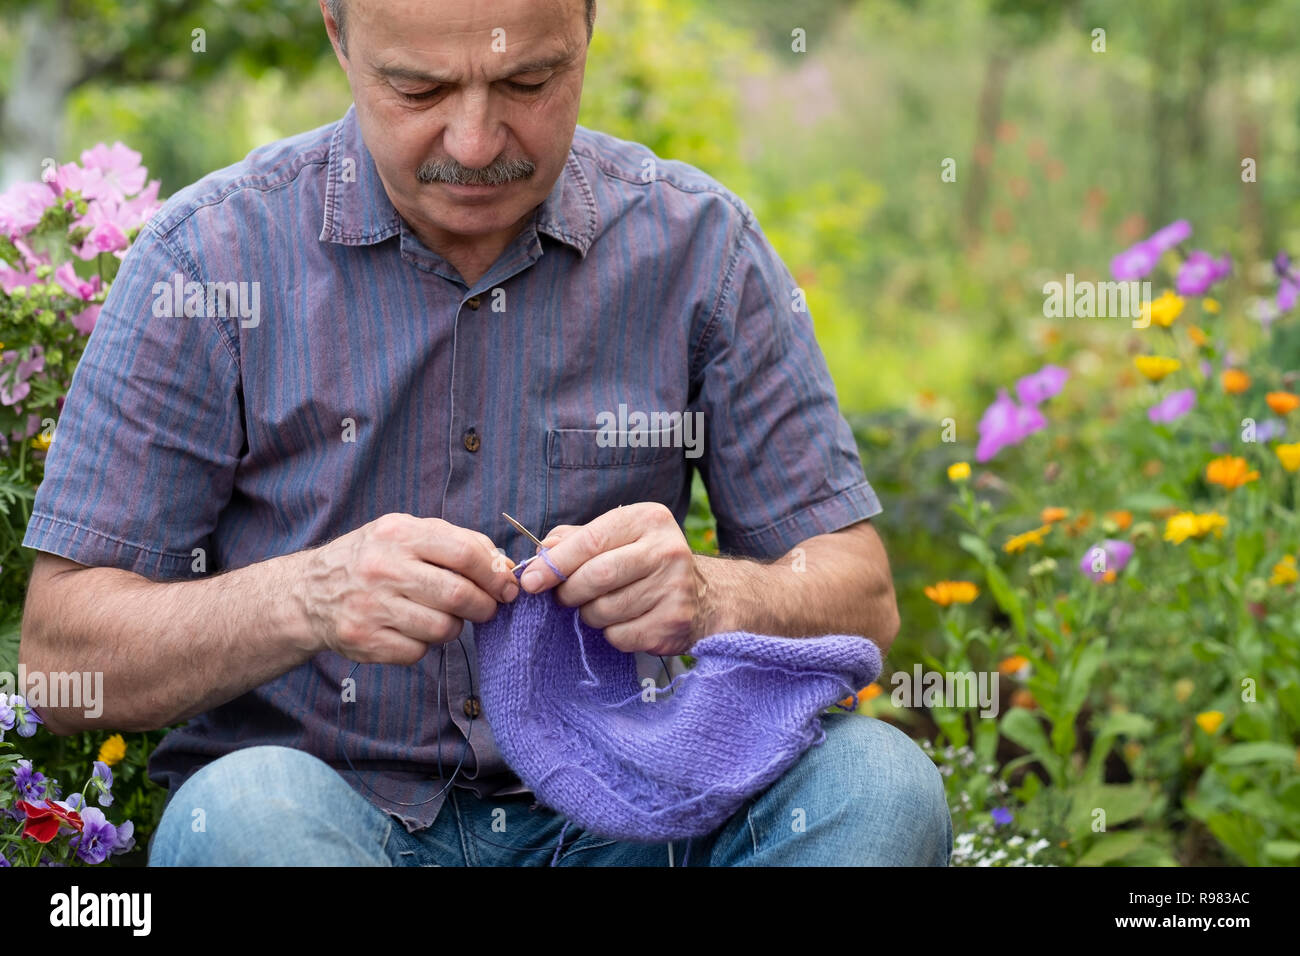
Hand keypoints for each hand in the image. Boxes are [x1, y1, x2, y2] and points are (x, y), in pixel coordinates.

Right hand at [298, 513, 517, 664]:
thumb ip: (458, 543)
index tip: (507, 587)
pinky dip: (425, 645)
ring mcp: (372, 606)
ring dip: (454, 627)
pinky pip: (419, 652)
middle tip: (487, 608)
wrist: (310, 592)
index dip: (495, 574)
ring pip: (443, 628)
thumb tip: (504, 567)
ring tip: (443, 616)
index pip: (464, 553)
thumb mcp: (408, 533)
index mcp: (399, 534)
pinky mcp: (365, 640)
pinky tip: (412, 630)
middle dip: (484, 606)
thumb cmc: (374, 558)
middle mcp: (383, 568)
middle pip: (458, 595)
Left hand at [518, 502, 705, 655]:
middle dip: (569, 592)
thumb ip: (578, 539)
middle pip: (595, 576)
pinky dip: (611, 633)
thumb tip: (541, 552)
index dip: (555, 563)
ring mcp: (674, 588)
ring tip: (603, 606)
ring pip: (604, 610)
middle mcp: (667, 550)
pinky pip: (619, 635)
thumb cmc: (646, 563)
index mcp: (649, 519)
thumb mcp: (619, 537)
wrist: (703, 597)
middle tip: (565, 597)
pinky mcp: (673, 623)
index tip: (530, 580)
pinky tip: (627, 621)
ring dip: (590, 614)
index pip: (590, 540)